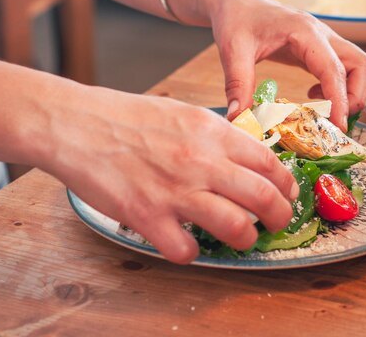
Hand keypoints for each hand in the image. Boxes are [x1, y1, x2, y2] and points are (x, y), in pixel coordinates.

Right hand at [41, 86, 296, 263]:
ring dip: (245, 238)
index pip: (268, 162)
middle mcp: (201, 161)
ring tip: (242, 238)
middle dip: (279, 216)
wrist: (77, 124)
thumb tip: (244, 157)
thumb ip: (216, 135)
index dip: (286, 184)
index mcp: (212, 132)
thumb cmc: (127, 117)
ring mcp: (175, 190)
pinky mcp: (148, 216)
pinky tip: (185, 243)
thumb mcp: (183, 112)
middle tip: (277, 223)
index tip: (288, 194)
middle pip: (262, 197)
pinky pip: (185, 250)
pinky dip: (190, 253)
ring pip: (235, 227)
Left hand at [210, 0, 365, 131]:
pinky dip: (339, 88)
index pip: (334, 69)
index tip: (337, 126)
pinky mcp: (320, 49)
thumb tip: (239, 118)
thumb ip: (237, 84)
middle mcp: (323, 34)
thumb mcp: (232, 51)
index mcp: (305, 32)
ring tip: (324, 110)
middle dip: (355, 97)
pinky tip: (313, 96)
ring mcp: (325, 41)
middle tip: (332, 120)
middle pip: (362, 66)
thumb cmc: (236, 20)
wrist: (238, 3)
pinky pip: (344, 69)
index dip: (339, 100)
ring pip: (359, 67)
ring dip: (351, 93)